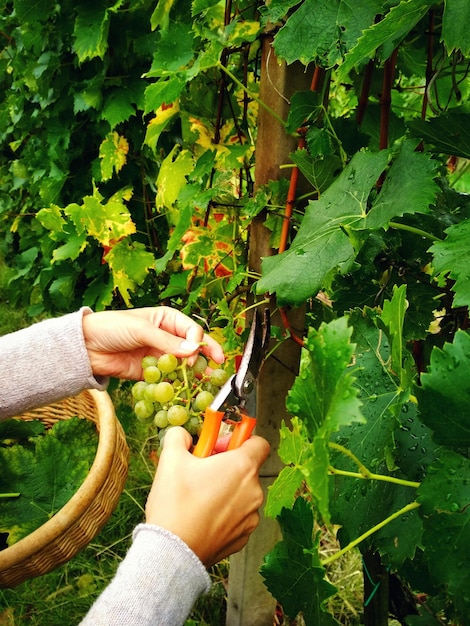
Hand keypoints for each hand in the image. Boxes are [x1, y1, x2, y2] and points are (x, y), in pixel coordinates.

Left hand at [82, 307, 223, 378]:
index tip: (194, 356)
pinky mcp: (150, 373)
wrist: (86, 347)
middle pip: (192, 348)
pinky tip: (182, 392)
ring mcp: (159, 356)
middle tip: (219, 367)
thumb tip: (192, 352)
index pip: (191, 331)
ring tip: (206, 385)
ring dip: (193, 375)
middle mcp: (166, 337)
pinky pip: (167, 380)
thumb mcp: (140, 330)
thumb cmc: (111, 327)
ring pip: (182, 366)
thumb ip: (166, 342)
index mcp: (167, 320)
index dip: (196, 343)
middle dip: (205, 357)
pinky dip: (174, 386)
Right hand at [145, 427, 269, 566]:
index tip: (220, 447)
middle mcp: (254, 491)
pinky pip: (238, 516)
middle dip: (227, 466)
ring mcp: (251, 517)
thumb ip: (179, 436)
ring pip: (242, 493)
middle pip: (247, 468)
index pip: (259, 443)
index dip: (240, 440)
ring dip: (226, 490)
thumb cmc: (175, 504)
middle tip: (201, 471)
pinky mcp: (243, 537)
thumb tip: (183, 435)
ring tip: (198, 497)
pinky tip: (202, 517)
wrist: (172, 553)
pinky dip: (225, 513)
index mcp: (242, 467)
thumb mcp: (171, 459)